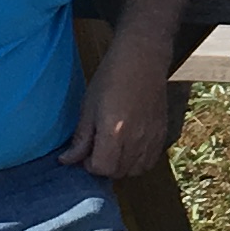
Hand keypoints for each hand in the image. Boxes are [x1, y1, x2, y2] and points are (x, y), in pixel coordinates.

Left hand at [61, 20, 180, 178]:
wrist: (143, 58)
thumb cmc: (111, 77)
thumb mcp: (88, 106)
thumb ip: (81, 137)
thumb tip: (67, 160)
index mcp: (114, 131)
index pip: (101, 168)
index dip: (90, 164)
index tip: (86, 152)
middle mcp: (136, 138)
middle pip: (118, 172)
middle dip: (104, 167)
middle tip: (98, 149)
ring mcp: (152, 137)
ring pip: (135, 170)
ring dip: (121, 166)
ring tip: (114, 149)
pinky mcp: (162, 133)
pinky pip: (150, 161)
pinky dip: (138, 161)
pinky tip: (130, 147)